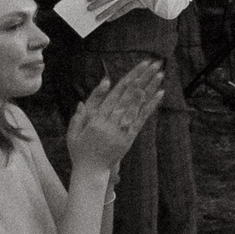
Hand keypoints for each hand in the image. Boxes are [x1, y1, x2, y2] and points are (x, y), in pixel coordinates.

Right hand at [65, 56, 165, 175]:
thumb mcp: (74, 130)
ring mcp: (121, 130)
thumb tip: (99, 88)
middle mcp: (110, 122)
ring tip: (159, 73)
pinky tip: (160, 93)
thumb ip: (83, 111)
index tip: (139, 66)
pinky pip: (142, 119)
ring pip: (137, 105)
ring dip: (149, 88)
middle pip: (129, 95)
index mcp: (96, 119)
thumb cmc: (80, 149)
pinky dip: (151, 105)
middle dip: (142, 77)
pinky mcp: (129, 137)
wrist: (90, 171)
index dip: (128, 78)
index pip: (115, 93)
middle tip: (154, 63)